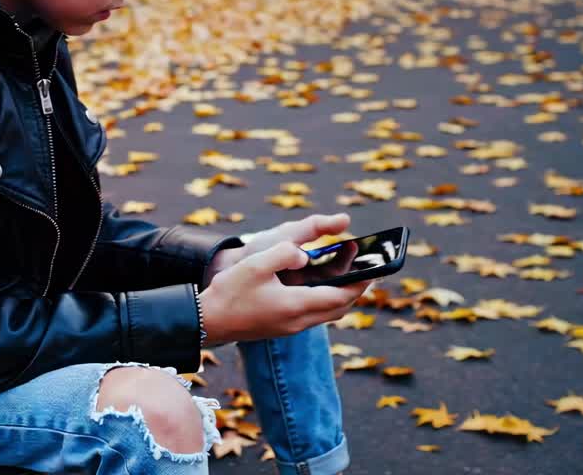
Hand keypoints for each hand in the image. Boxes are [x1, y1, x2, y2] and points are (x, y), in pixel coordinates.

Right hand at [198, 215, 369, 345]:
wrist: (208, 322)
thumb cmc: (229, 292)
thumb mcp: (255, 264)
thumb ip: (284, 254)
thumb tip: (304, 254)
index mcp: (296, 305)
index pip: (340, 296)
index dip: (360, 283)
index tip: (374, 270)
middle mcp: (298, 321)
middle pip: (339, 309)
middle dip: (356, 291)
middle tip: (365, 272)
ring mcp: (290, 328)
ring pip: (328, 315)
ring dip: (341, 298)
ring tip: (347, 277)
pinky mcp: (282, 329)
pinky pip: (314, 316)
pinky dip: (326, 302)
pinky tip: (319, 288)